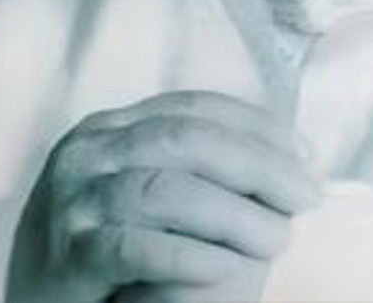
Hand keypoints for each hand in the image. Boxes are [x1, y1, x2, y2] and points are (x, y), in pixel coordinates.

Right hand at [5, 90, 319, 302]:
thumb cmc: (105, 253)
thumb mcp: (144, 194)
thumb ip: (195, 167)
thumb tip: (290, 155)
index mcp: (109, 127)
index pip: (193, 108)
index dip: (256, 125)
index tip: (307, 153)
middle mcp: (86, 151)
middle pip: (185, 140)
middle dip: (257, 164)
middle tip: (307, 196)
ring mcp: (70, 200)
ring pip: (165, 191)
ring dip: (233, 214)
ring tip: (278, 239)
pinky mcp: (65, 256)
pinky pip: (134, 248)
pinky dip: (187, 255)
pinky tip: (226, 265)